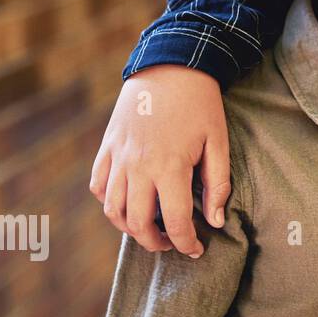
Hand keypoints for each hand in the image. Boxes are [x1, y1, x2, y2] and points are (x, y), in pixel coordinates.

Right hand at [89, 66, 230, 256]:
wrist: (171, 66)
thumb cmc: (201, 104)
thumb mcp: (219, 142)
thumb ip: (218, 184)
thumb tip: (215, 220)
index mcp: (169, 167)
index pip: (174, 221)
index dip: (186, 243)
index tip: (196, 250)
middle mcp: (137, 167)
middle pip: (137, 224)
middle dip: (156, 243)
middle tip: (173, 243)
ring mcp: (117, 157)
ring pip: (112, 210)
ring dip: (130, 228)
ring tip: (151, 229)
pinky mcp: (107, 147)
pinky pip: (98, 186)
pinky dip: (108, 202)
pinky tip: (127, 203)